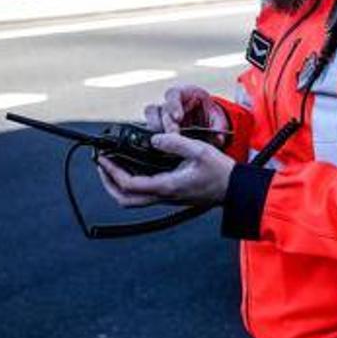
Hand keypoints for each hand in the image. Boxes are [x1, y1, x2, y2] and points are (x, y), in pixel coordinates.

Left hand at [96, 134, 234, 208]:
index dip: (112, 172)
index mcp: (167, 186)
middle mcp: (164, 195)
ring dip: (118, 185)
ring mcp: (167, 197)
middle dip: (108, 183)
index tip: (104, 159)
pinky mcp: (172, 194)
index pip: (130, 184)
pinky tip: (135, 168)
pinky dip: (132, 182)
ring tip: (113, 167)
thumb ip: (175, 143)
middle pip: (125, 199)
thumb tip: (155, 138)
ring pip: (133, 199)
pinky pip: (144, 193)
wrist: (234, 188)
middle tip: (102, 166)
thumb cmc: (220, 172)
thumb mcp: (199, 150)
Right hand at [144, 84, 228, 145]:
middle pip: (160, 107)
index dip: (173, 104)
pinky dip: (152, 135)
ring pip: (151, 115)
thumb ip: (218, 127)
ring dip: (156, 128)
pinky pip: (149, 127)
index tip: (178, 117)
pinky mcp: (158, 126)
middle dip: (166, 122)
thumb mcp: (218, 119)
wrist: (206, 123)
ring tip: (165, 140)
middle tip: (174, 134)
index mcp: (186, 93)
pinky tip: (159, 145)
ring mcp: (162, 114)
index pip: (174, 93)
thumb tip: (218, 139)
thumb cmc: (211, 116)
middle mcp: (171, 102)